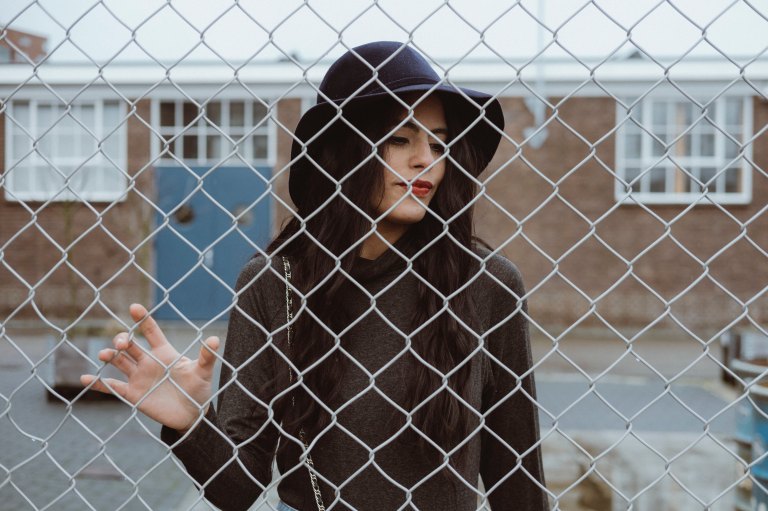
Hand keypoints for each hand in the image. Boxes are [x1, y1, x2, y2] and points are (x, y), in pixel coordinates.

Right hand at [80, 304, 219, 431]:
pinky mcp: (133, 394)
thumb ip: (206, 356)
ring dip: (111, 356)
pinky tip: (85, 379)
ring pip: (119, 362)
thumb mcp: (203, 372)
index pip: (151, 332)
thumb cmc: (198, 389)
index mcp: (164, 353)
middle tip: (123, 342)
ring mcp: (138, 378)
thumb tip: (215, 339)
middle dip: (123, 340)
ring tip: (106, 354)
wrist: (191, 415)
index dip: (143, 320)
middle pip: (130, 346)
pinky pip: (112, 387)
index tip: (134, 307)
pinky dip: (98, 383)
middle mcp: (148, 363)